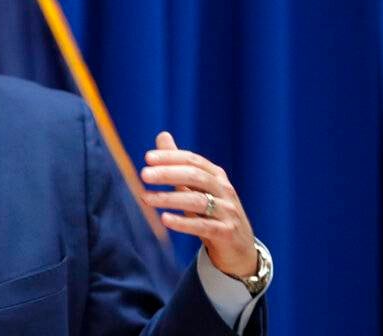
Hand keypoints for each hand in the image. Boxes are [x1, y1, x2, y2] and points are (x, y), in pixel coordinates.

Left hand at [140, 132, 257, 276]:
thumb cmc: (212, 211)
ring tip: (146, 198)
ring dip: (169, 198)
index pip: (192, 160)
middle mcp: (224, 190)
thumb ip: (178, 163)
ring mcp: (227, 211)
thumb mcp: (196, 186)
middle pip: (196, 176)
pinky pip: (203, 226)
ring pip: (198, 201)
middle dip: (168, 174)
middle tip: (143, 174)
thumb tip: (162, 135)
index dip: (170, 157)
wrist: (238, 247)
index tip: (147, 158)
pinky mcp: (226, 232)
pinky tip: (165, 219)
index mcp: (215, 175)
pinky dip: (183, 222)